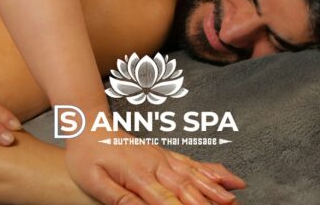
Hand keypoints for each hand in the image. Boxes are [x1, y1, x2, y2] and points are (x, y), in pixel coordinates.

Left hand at [65, 133, 244, 204]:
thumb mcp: (94, 181)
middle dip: (208, 201)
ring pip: (194, 175)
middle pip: (186, 187)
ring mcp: (163, 157)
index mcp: (138, 174)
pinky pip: (193, 164)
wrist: (89, 123)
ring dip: (214, 189)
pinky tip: (228, 178)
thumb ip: (120, 198)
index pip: (165, 199)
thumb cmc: (86, 156)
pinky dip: (212, 172)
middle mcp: (155, 164)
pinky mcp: (165, 154)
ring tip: (233, 201)